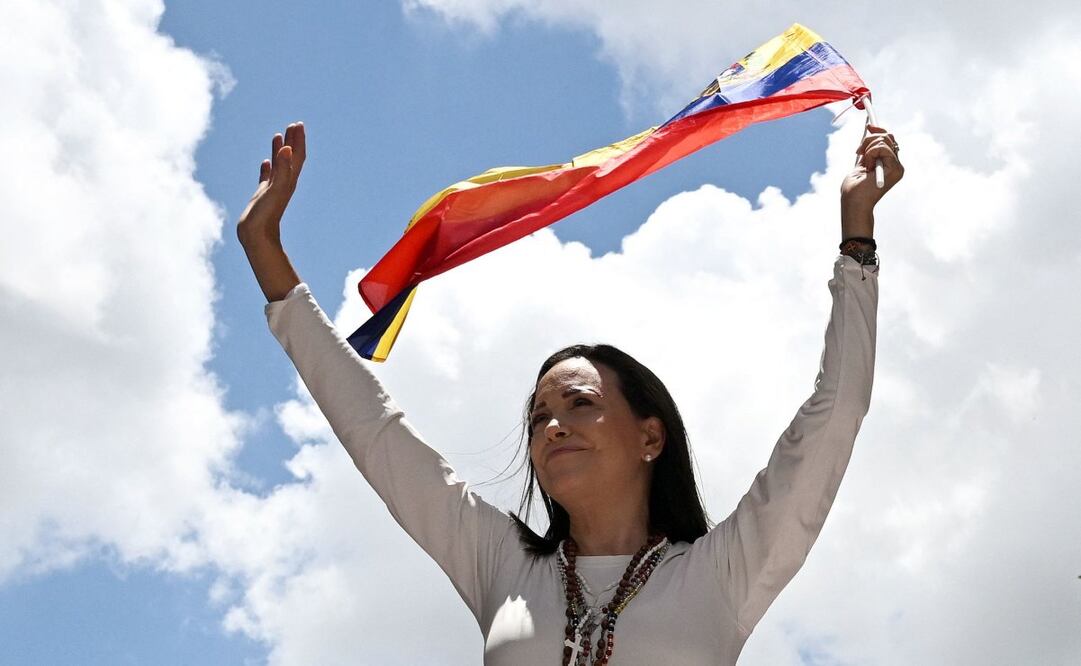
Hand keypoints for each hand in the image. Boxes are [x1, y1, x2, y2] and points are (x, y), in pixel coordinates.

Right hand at [236, 122, 306, 246]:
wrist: (257, 235)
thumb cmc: (267, 214)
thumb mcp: (276, 189)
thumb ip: (283, 169)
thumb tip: (288, 148)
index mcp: (289, 180)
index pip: (297, 155)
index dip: (299, 140)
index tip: (298, 124)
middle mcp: (283, 182)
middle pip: (290, 157)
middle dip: (292, 141)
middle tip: (293, 125)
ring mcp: (273, 188)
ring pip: (278, 165)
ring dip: (279, 150)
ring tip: (278, 136)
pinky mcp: (262, 195)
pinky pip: (266, 177)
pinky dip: (267, 167)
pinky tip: (265, 162)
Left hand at [840, 124, 902, 237]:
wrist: (854, 203)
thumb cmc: (854, 188)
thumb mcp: (862, 163)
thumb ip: (869, 149)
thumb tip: (871, 130)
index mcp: (889, 163)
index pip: (889, 139)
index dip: (879, 131)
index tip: (868, 126)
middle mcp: (896, 164)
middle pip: (888, 137)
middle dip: (870, 139)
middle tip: (859, 151)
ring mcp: (897, 166)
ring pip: (884, 140)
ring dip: (868, 150)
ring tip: (864, 166)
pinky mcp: (895, 168)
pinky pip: (882, 148)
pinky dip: (870, 154)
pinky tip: (868, 167)